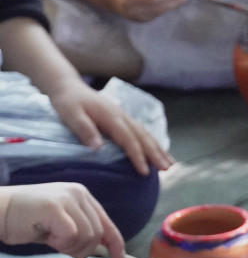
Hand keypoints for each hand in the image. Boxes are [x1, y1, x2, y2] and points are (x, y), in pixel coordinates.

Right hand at [0, 182, 123, 257]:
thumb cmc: (27, 221)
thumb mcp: (61, 225)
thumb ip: (82, 231)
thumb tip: (104, 248)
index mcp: (82, 196)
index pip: (106, 223)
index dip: (116, 242)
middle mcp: (78, 193)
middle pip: (98, 233)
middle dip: (83, 249)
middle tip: (60, 246)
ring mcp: (66, 198)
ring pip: (87, 236)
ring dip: (69, 246)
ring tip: (51, 238)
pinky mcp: (55, 208)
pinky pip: (72, 236)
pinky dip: (60, 243)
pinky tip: (45, 235)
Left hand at [46, 79, 173, 175]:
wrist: (68, 86)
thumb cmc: (67, 102)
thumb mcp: (71, 115)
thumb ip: (85, 130)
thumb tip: (99, 148)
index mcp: (111, 117)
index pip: (128, 139)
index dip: (138, 156)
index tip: (145, 171)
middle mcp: (122, 117)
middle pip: (144, 137)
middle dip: (157, 154)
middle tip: (168, 169)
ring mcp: (124, 117)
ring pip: (146, 134)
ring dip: (159, 149)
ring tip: (171, 164)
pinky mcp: (123, 119)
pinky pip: (142, 132)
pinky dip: (153, 143)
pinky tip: (158, 151)